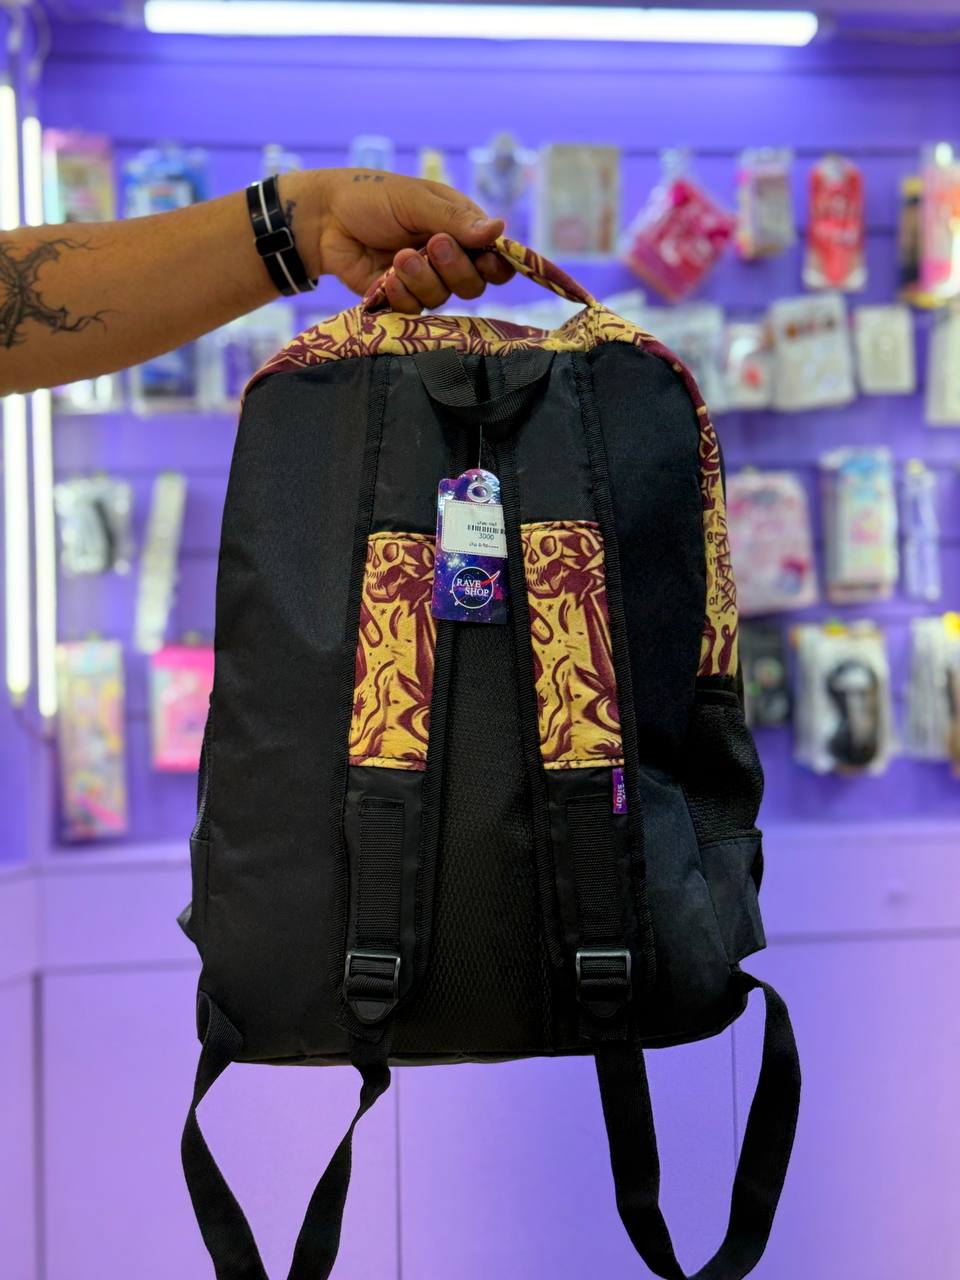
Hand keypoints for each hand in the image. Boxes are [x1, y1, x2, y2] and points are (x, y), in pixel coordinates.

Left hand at [283, 168, 514, 312]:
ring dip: (423, 279)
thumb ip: (455, 220)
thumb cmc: (371, 198)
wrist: (324, 219)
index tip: (487, 261)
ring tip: (399, 257)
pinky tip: (386, 277)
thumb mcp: (416, 200)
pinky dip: (402, 295)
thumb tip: (500, 229)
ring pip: (443, 298)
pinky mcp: (400, 300)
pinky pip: (414, 310)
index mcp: (459, 228)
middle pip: (475, 284)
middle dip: (455, 269)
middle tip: (433, 246)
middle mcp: (447, 258)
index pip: (495, 257)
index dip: (496, 265)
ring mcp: (424, 281)